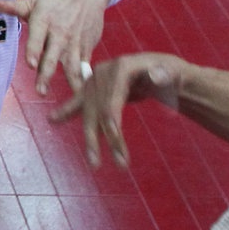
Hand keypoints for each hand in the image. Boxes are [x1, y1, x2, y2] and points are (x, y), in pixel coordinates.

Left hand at [0, 0, 111, 94]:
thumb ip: (11, 6)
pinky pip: (84, 66)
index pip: (37, 38)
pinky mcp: (87, 48)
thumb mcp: (33, 1)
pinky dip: (85, 80)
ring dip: (70, 82)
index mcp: (44, 21)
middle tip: (40, 90)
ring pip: (71, 65)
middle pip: (52, 57)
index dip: (34, 51)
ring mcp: (74, 42)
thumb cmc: (55, 0)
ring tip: (69, 100)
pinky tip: (87, 95)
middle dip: (47, 74)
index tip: (31, 65)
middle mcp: (60, 33)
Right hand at [51, 52, 185, 166]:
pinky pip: (79, 102)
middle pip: (98, 108)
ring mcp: (96, 80)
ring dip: (90, 138)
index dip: (112, 121)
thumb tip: (155, 75)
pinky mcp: (94, 88)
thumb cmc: (173, 74)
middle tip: (118, 163)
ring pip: (89, 111)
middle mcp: (104, 72)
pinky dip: (66, 111)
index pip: (112, 98)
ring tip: (93, 161)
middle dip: (104, 138)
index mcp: (122, 66)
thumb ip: (167, 74)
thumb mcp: (175, 72)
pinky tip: (53, 120)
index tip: (117, 144)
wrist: (165, 71)